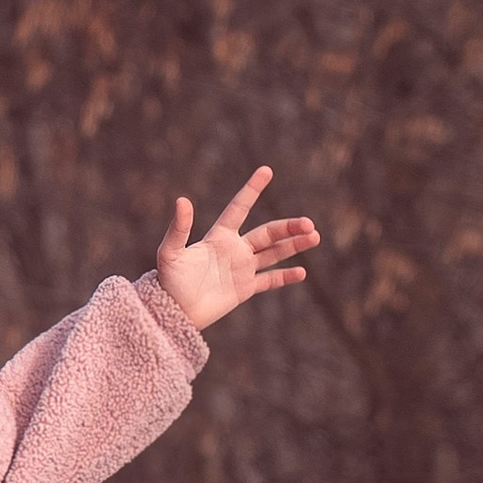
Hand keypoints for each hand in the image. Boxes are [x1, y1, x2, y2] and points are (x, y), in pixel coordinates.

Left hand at [153, 168, 319, 330]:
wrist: (174, 312)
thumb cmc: (168, 282)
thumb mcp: (170, 253)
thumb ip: (178, 229)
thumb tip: (182, 200)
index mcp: (218, 237)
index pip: (239, 208)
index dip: (252, 189)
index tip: (266, 170)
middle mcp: (234, 249)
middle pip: (267, 233)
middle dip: (288, 228)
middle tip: (308, 224)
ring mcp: (242, 269)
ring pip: (273, 253)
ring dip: (293, 245)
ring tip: (314, 236)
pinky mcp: (245, 289)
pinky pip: (269, 280)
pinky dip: (285, 277)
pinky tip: (301, 272)